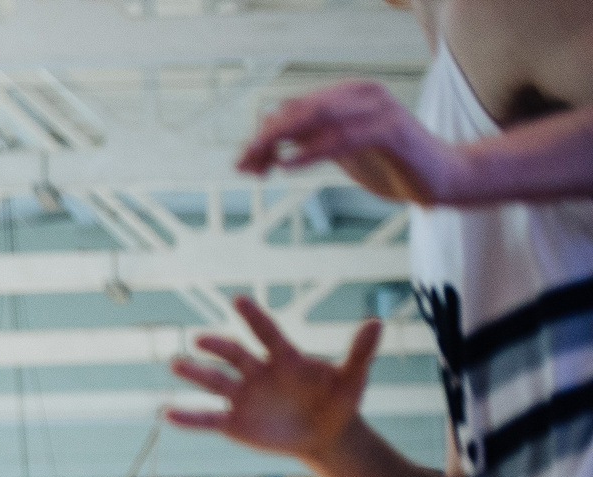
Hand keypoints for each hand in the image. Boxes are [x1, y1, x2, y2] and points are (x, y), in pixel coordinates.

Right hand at [167, 299, 381, 463]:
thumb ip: (359, 352)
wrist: (326, 434)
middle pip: (234, 355)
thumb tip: (376, 322)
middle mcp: (258, 372)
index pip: (267, 334)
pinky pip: (207, 418)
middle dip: (217, 347)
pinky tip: (168, 412)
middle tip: (200, 340)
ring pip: (215, 382)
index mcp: (284, 358)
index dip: (254, 318)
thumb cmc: (338, 401)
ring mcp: (243, 397)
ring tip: (176, 364)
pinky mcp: (233, 422)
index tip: (238, 300)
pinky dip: (189, 417)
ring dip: (195, 374)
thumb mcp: (352, 378)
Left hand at [236, 82, 470, 204]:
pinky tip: (286, 165)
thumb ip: (310, 137)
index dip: (263, 134)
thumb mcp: (340, 149)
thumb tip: (269, 132)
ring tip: (258, 165)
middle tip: (241, 165)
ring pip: (317, 118)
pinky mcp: (391, 131)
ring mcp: (378, 109)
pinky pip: (343, 137)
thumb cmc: (388, 163)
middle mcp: (362, 94)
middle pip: (300, 109)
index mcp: (349, 94)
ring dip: (281, 142)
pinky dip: (311, 151)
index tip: (242, 164)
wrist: (439, 178)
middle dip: (265, 137)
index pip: (295, 107)